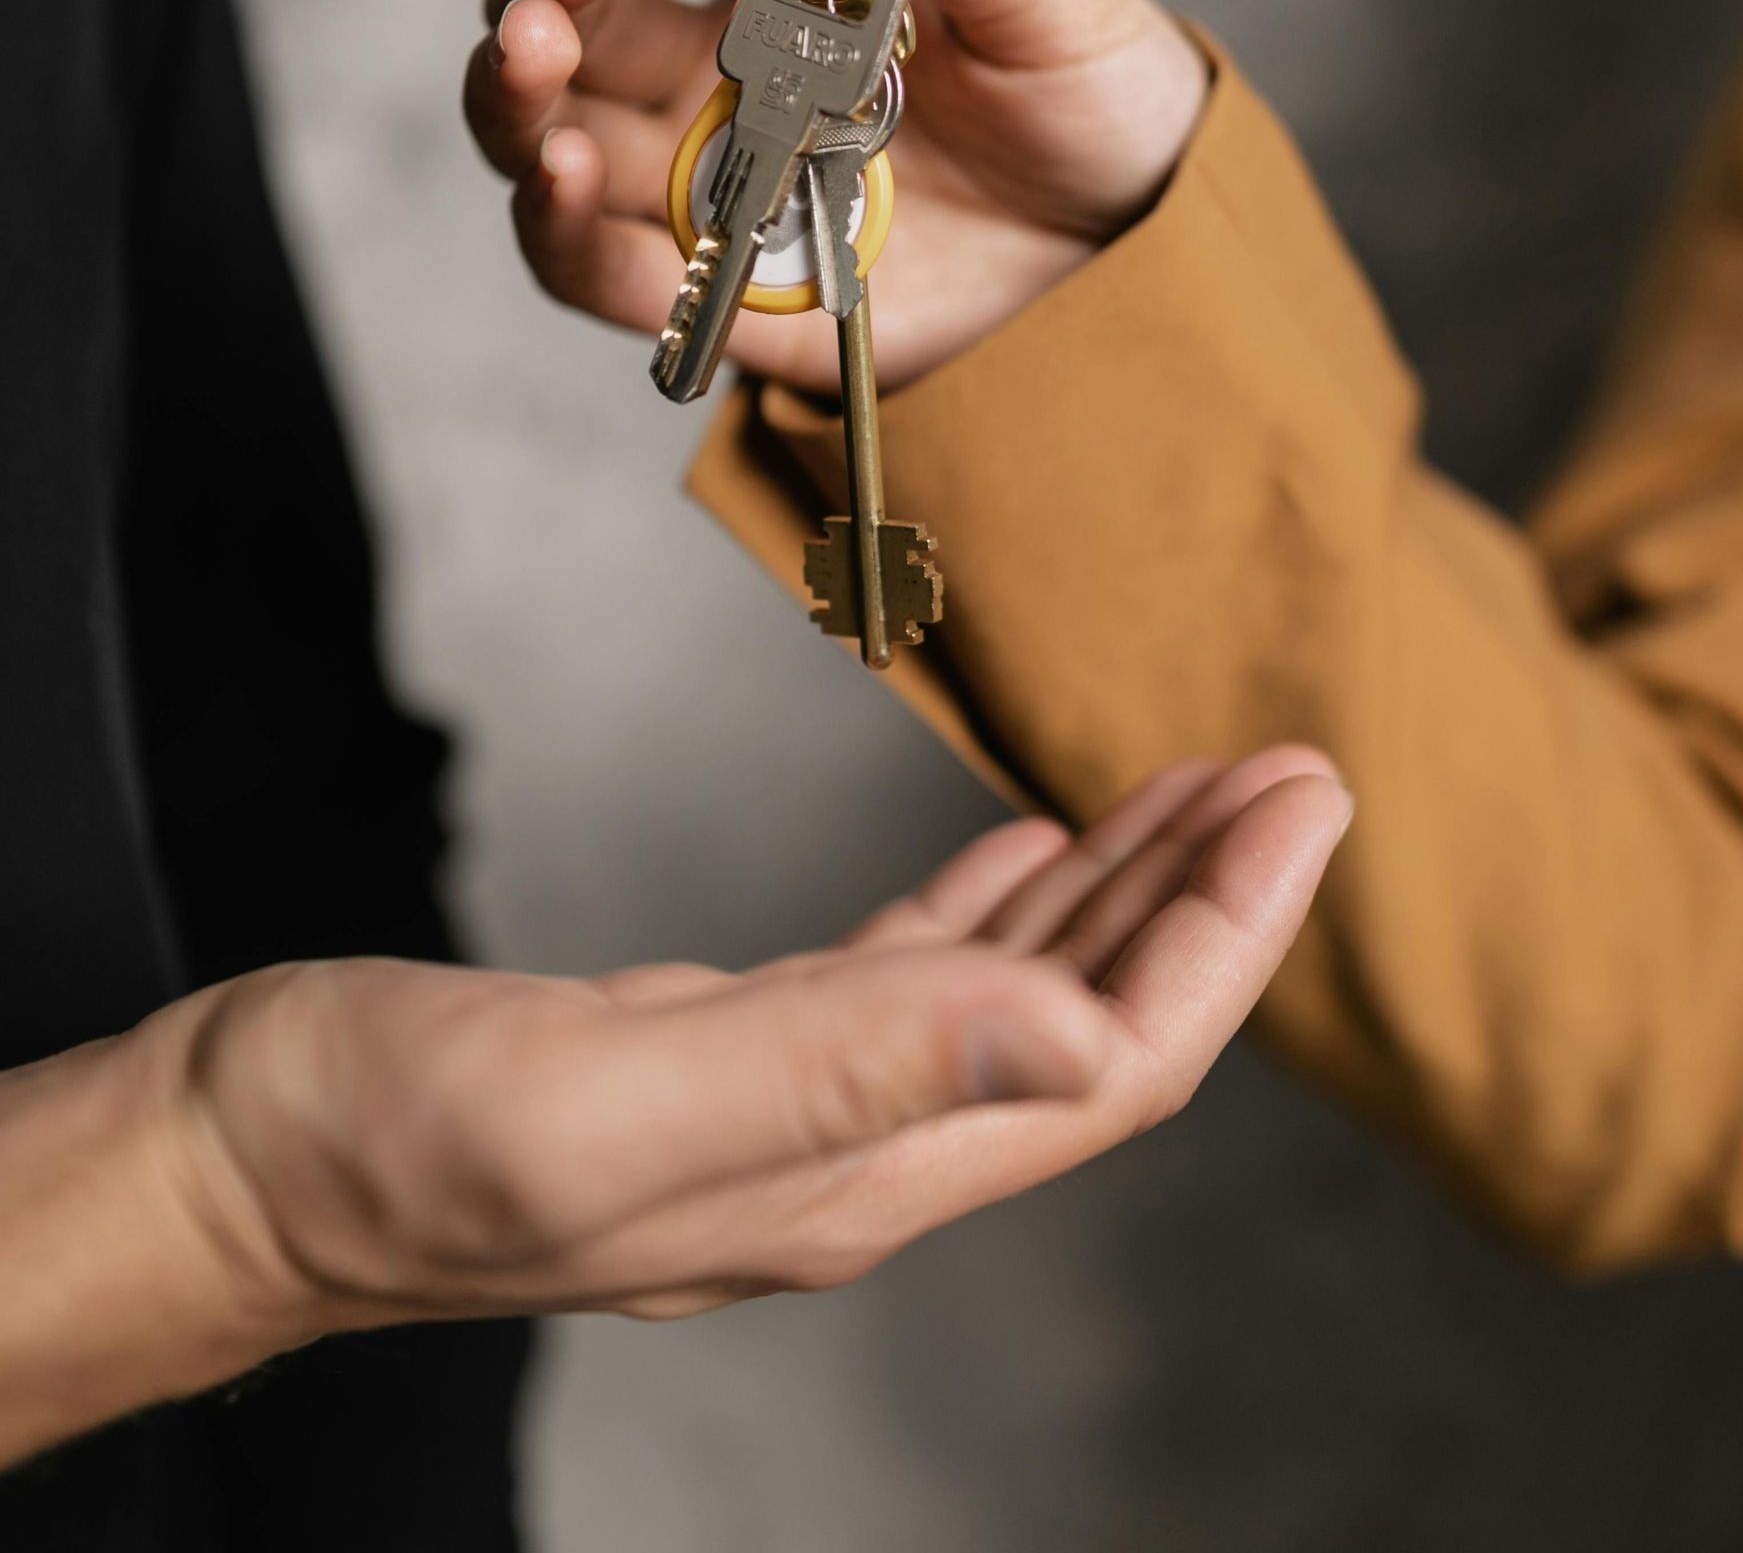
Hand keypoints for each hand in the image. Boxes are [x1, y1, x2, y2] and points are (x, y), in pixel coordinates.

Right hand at [1, 753, 1344, 1462]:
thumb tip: (1080, 1034)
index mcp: (858, 1166)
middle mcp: (853, 1150)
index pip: (1110, 1056)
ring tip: (1195, 792)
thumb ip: (847, 1065)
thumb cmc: (389, 1138)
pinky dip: (992, 907)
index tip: (1304, 801)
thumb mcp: (617, 1097)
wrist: (241, 1161)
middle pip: (1090, 1023)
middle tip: (1291, 772)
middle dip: (1206, 900)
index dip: (1226, 935)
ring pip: (1013, 992)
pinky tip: (1032, 852)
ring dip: (1116, 891)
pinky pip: (909, 974)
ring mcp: (793, 1106)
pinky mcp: (727, 1053)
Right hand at [462, 0, 1209, 391]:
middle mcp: (732, 75)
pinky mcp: (729, 294)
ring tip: (531, 52)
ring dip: (522, 94)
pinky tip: (556, 179)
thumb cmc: (1088, 97)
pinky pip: (608, 271)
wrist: (1139, 249)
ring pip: (559, 135)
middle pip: (590, 17)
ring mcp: (719, 184)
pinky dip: (563, 232)